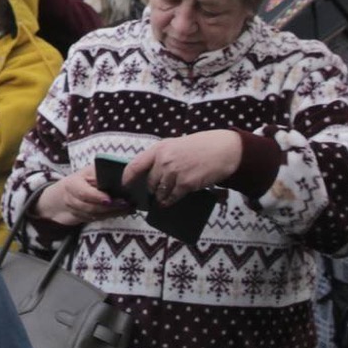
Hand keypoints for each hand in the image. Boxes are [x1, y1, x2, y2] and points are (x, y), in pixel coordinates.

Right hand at [33, 167, 130, 226]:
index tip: (109, 199)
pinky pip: (97, 219)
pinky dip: (111, 216)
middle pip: (91, 207)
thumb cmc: (81, 179)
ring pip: (95, 215)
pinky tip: (124, 211)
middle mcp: (71, 199)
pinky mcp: (83, 218)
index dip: (97, 197)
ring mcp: (76, 210)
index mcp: (72, 184)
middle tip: (126, 203)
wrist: (63, 195)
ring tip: (129, 207)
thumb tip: (118, 173)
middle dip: (110, 207)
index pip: (84, 193)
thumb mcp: (88, 172)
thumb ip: (99, 174)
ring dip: (113, 213)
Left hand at [123, 132, 243, 205]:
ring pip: (160, 192)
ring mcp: (174, 173)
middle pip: (149, 182)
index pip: (135, 165)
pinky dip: (169, 201)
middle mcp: (164, 160)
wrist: (223, 150)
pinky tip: (169, 202)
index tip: (125, 185)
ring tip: (162, 199)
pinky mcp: (186, 184)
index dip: (127, 177)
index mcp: (159, 148)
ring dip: (160, 197)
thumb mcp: (176, 145)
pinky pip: (172, 197)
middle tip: (153, 193)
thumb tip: (150, 173)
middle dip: (151, 189)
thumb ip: (161, 157)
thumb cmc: (200, 146)